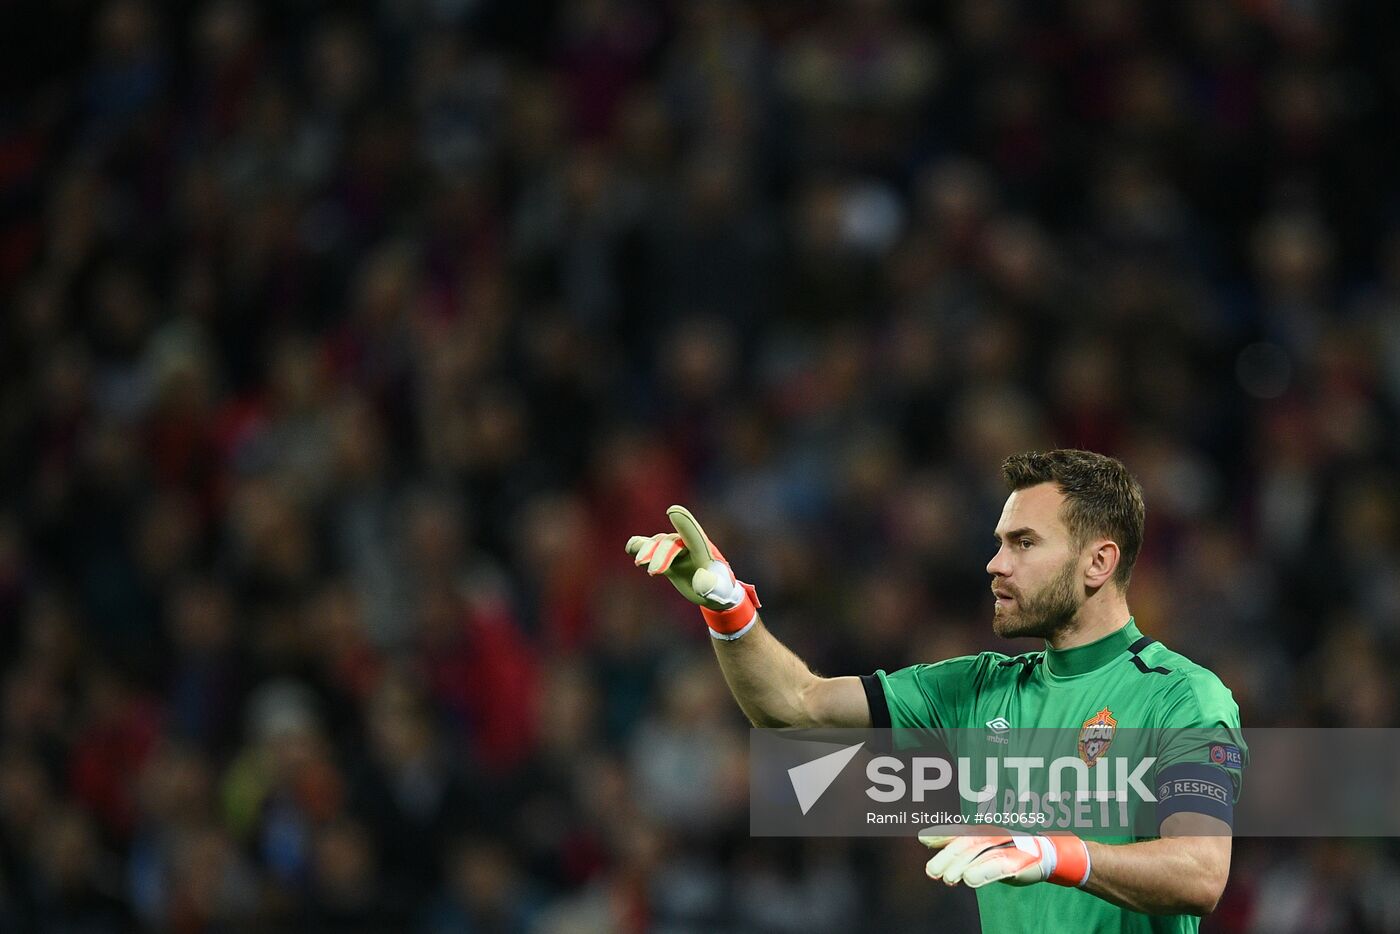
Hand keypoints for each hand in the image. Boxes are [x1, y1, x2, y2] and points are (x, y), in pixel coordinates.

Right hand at [625, 506, 760, 638]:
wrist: (713, 590)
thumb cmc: (719, 589)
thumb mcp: (719, 591)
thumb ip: (712, 586)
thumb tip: (702, 580)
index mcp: (704, 549)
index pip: (693, 534)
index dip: (684, 523)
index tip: (672, 511)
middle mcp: (687, 544)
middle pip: (670, 542)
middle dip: (660, 555)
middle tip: (653, 573)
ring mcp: (674, 548)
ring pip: (658, 543)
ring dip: (647, 551)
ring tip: (639, 563)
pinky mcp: (663, 557)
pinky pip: (649, 546)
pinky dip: (638, 544)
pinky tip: (630, 547)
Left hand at [919, 826, 1090, 888]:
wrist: (1046, 854)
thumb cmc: (1009, 852)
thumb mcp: (984, 851)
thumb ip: (960, 850)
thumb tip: (929, 846)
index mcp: (982, 833)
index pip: (958, 833)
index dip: (941, 835)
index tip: (922, 838)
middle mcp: (992, 836)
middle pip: (965, 845)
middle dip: (947, 858)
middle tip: (931, 872)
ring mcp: (1004, 848)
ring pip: (979, 855)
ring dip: (962, 867)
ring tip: (948, 879)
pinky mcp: (1017, 863)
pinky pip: (998, 867)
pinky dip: (983, 872)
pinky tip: (969, 880)